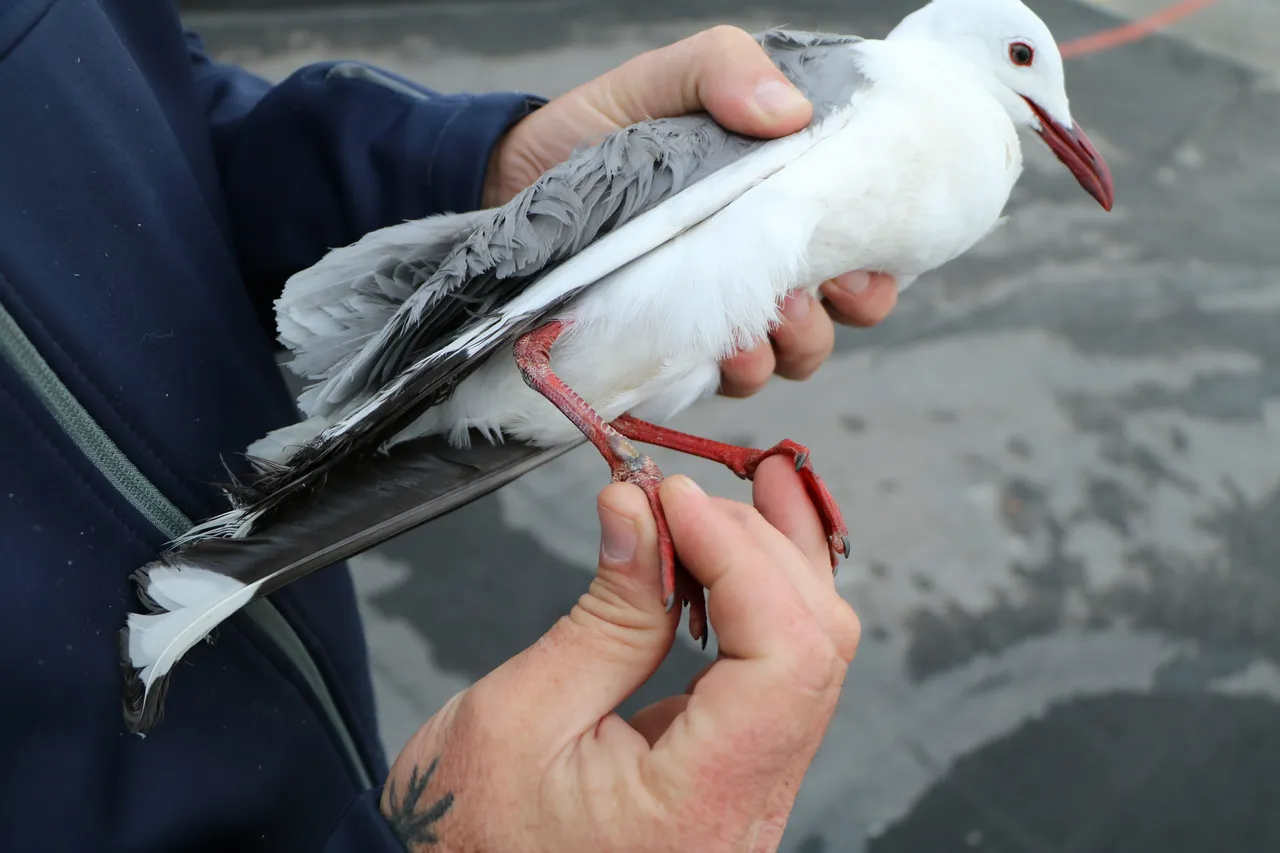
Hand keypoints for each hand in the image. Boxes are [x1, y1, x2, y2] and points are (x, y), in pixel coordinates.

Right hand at [380, 458, 860, 851]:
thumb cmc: (466, 837)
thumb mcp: (518, 718)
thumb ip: (604, 615)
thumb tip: (640, 509)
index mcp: (697, 810)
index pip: (784, 661)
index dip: (742, 558)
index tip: (678, 499)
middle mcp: (747, 812)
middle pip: (814, 651)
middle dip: (760, 546)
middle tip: (688, 489)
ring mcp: (749, 797)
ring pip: (810, 659)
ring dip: (774, 563)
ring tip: (741, 491)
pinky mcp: (734, 776)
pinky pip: (779, 677)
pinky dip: (760, 601)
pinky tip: (735, 550)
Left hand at [481, 26, 897, 400]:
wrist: (515, 179)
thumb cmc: (604, 126)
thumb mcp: (668, 77)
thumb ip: (727, 70)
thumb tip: (791, 112)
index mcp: (785, 205)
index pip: (865, 249)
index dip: (878, 270)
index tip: (859, 267)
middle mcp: (765, 267)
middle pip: (839, 316)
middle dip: (835, 316)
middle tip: (800, 295)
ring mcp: (722, 315)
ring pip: (789, 357)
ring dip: (785, 349)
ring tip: (751, 327)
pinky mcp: (675, 351)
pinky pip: (722, 382)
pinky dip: (730, 372)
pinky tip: (715, 354)